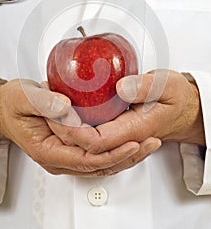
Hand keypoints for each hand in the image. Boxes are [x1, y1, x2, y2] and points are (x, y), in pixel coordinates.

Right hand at [0, 79, 141, 176]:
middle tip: (150, 143)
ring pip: (101, 163)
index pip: (86, 158)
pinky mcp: (71, 149)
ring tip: (148, 144)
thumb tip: (66, 107)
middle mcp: (59, 158)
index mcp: (48, 150)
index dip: (111, 151)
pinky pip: (97, 155)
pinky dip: (116, 150)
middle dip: (127, 156)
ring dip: (126, 155)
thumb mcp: (25, 97)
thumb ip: (45, 102)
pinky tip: (131, 140)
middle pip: (99, 165)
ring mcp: (66, 156)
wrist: (5, 110)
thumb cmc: (13, 104)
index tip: (131, 140)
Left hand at [49, 70, 204, 168]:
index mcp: (136, 129)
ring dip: (67, 130)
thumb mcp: (166, 85)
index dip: (74, 132)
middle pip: (87, 147)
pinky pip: (94, 136)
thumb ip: (145, 87)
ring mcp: (120, 137)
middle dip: (63, 131)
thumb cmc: (178, 97)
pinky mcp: (117, 130)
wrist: (185, 108)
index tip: (59, 114)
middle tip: (47, 110)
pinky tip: (68, 113)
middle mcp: (125, 138)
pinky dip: (78, 128)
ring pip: (88, 144)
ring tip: (51, 111)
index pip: (97, 141)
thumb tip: (121, 88)